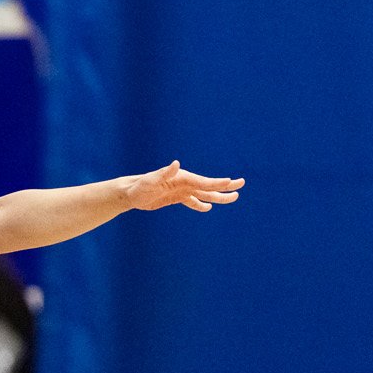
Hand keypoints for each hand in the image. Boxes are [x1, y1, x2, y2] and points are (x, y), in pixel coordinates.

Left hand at [121, 161, 243, 212]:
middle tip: (241, 185)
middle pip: (208, 186)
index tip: (230, 182)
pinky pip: (192, 201)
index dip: (217, 183)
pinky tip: (208, 208)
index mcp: (181, 177)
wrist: (130, 193)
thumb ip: (164, 172)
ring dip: (218, 196)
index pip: (202, 181)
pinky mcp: (175, 198)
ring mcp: (181, 190)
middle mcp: (184, 182)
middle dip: (225, 186)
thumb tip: (176, 164)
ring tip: (233, 198)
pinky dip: (200, 204)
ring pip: (204, 194)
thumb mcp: (151, 180)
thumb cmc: (140, 186)